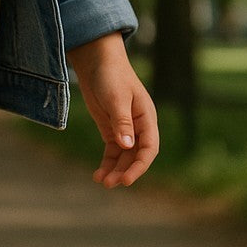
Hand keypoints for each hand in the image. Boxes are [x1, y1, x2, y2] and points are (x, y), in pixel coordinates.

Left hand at [67, 32, 158, 187]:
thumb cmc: (111, 76)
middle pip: (136, 156)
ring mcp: (125, 129)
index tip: (126, 179)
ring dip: (115, 170)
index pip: (149, 148)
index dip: (140, 166)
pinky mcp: (111, 130)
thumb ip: (122, 122)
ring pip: (124, 157)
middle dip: (124, 171)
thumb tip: (127, 145)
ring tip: (101, 182)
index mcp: (147, 118)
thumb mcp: (116, 99)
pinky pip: (112, 152)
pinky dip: (107, 164)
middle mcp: (139, 127)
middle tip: (109, 184)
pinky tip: (98, 174)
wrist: (97, 63)